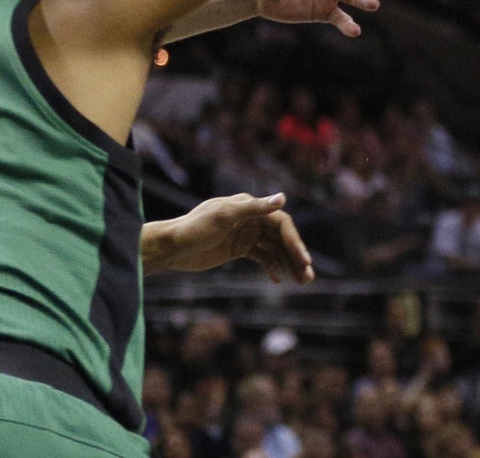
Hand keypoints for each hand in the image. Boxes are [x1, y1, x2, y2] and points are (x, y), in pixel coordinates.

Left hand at [145, 192, 314, 279]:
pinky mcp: (238, 248)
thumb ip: (254, 208)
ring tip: (300, 281)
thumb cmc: (195, 228)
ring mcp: (246, 234)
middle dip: (296, 256)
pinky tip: (277, 279)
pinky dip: (271, 266)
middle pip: (281, 237)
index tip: (304, 261)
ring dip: (288, 263)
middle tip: (308, 277)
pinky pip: (262, 257)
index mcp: (250, 207)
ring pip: (274, 249)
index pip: (281, 223)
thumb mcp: (224, 216)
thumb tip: (283, 198)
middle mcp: (251, 218)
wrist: (172, 247)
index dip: (294, 241)